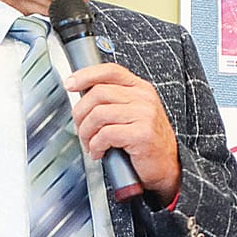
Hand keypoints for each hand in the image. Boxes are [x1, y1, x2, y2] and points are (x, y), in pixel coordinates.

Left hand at [67, 62, 179, 203]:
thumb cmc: (146, 142)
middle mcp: (144, 98)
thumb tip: (82, 97)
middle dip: (80, 113)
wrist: (167, 166)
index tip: (70, 84)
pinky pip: (106, 134)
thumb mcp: (133, 113)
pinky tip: (99, 152)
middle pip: (98, 93)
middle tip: (80, 129)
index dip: (86, 75)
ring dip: (86, 132)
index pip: (110, 71)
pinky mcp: (142, 134)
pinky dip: (96, 146)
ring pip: (98, 114)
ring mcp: (145, 115)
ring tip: (89, 143)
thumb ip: (114, 101)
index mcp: (140, 89)